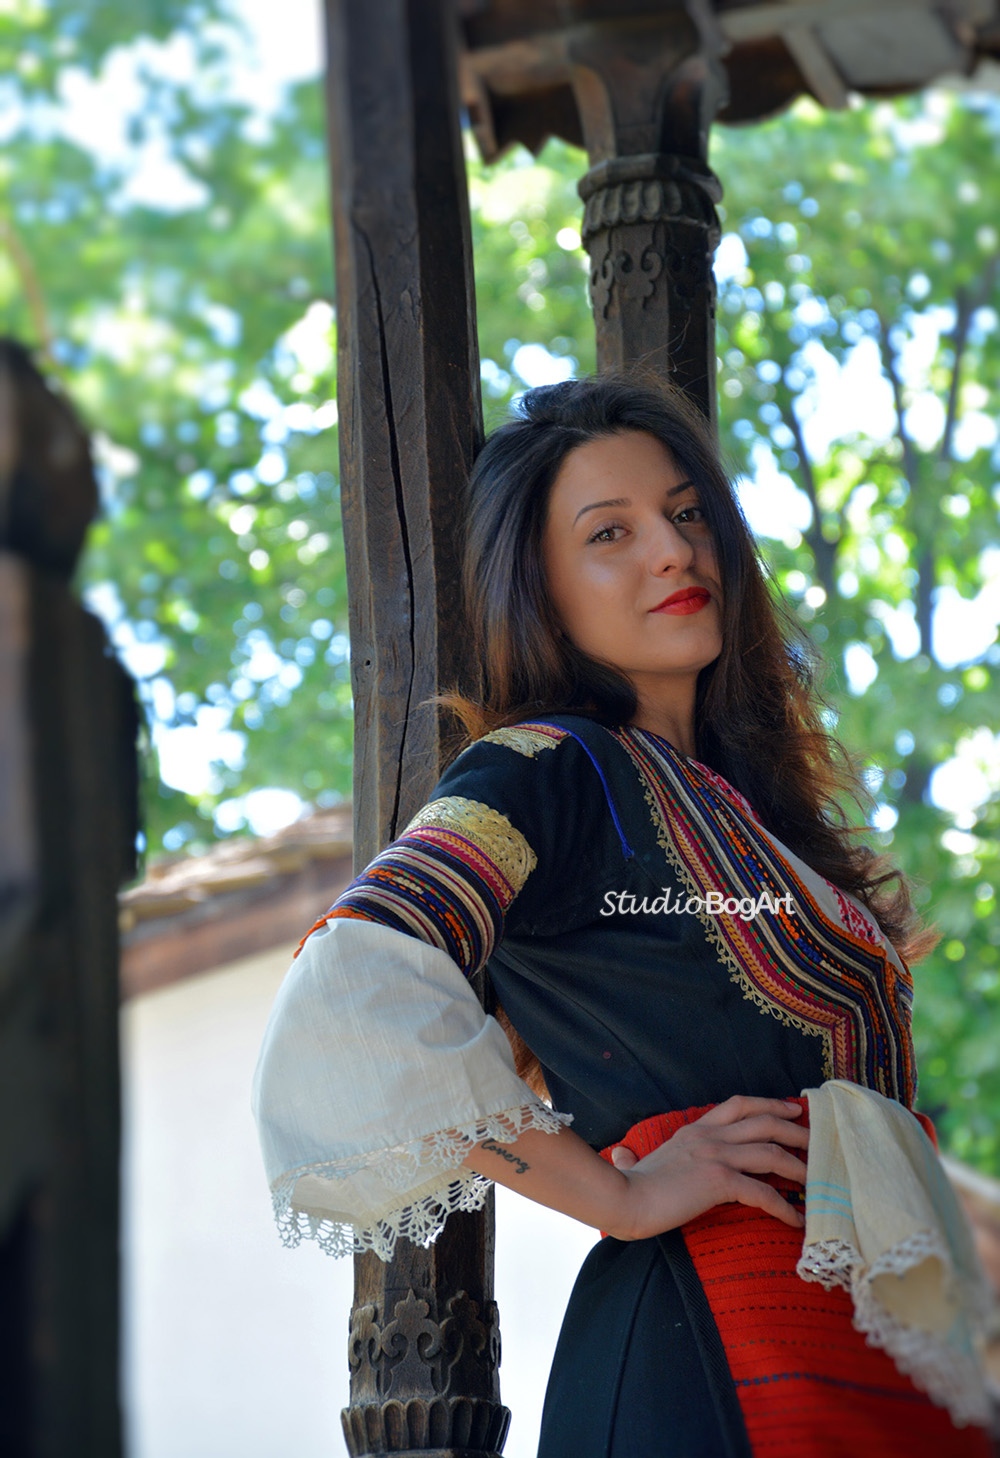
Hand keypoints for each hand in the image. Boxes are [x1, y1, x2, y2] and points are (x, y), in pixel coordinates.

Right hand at [605, 1095, 808, 1240]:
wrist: (624, 1198)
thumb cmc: (630, 1186)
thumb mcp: (639, 1161)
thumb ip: (635, 1158)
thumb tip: (621, 1157)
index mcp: (695, 1129)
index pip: (739, 1104)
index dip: (769, 1104)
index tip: (791, 1109)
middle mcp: (709, 1136)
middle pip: (764, 1122)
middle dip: (794, 1130)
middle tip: (815, 1139)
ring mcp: (716, 1156)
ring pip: (770, 1153)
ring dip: (798, 1166)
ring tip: (815, 1180)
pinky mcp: (719, 1181)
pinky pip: (762, 1193)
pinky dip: (783, 1207)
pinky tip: (795, 1220)